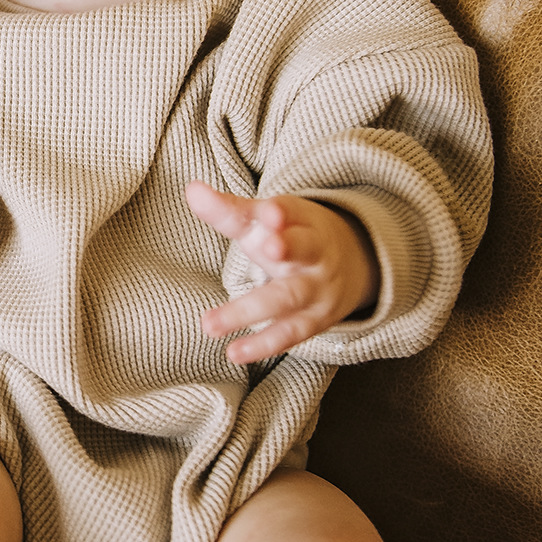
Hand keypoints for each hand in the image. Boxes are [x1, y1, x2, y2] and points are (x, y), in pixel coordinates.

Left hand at [187, 182, 378, 363]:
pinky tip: (233, 352)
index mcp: (303, 221)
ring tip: (209, 324)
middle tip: (268, 247)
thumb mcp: (265, 220)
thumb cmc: (292, 236)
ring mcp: (317, 289)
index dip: (279, 212)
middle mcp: (316, 253)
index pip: (293, 211)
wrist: (350, 265)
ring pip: (287, 297)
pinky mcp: (315, 320)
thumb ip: (228, 210)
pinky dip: (262, 345)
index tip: (268, 212)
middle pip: (304, 249)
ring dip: (248, 310)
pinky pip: (289, 333)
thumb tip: (190, 189)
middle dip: (286, 247)